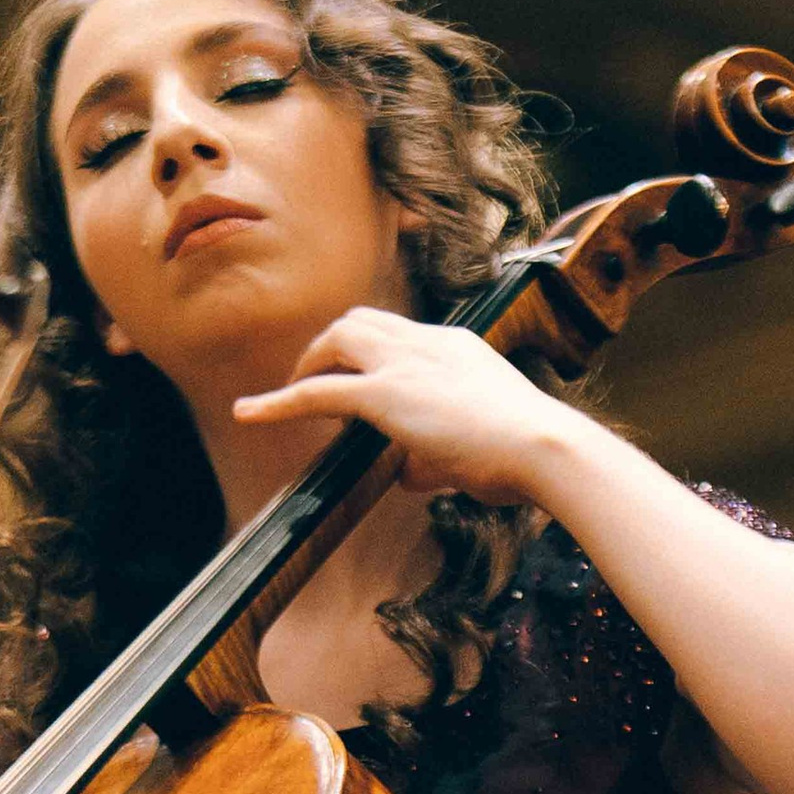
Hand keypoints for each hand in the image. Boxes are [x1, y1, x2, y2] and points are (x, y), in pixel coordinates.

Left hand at [232, 309, 568, 502]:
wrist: (542, 447)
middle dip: (329, 347)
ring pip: (338, 339)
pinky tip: (250, 415)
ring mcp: (405, 364)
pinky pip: (318, 392)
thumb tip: (408, 472)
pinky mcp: (386, 395)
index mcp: (455, 348)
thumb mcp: (478, 451)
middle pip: (361, 320)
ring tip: (284, 397)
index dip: (368, 352)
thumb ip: (436, 457)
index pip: (399, 334)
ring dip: (309, 364)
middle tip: (311, 383)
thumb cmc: (524, 457)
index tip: (357, 378)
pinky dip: (279, 402)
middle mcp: (427, 343)